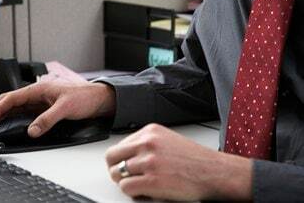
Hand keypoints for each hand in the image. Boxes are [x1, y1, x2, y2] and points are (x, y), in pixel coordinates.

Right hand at [0, 81, 115, 137]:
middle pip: (9, 101)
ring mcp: (39, 101)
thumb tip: (32, 130)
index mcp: (39, 89)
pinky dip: (12, 117)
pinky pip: (24, 112)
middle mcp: (37, 94)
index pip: (12, 98)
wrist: (98, 99)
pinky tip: (6, 123)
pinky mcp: (44, 108)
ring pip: (14, 107)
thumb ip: (48, 119)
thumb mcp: (66, 108)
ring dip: (0, 114)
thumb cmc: (84, 97)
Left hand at [106, 124, 252, 200]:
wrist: (213, 172)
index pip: (119, 145)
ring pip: (117, 174)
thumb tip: (127, 154)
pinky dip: (133, 193)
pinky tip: (145, 192)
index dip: (120, 159)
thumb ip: (146, 144)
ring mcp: (149, 161)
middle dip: (116, 169)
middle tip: (124, 177)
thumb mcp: (167, 140)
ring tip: (140, 184)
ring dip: (126, 182)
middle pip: (112, 158)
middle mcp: (147, 143)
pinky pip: (126, 188)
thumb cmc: (193, 159)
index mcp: (150, 132)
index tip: (125, 166)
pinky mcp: (152, 180)